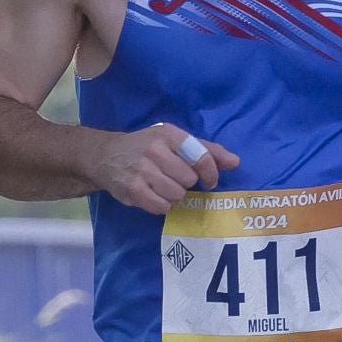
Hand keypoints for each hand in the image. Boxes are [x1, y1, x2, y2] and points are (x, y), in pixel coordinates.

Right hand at [94, 123, 239, 213]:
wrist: (106, 155)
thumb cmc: (147, 147)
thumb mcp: (175, 140)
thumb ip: (206, 149)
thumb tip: (235, 162)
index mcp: (169, 134)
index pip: (200, 156)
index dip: (211, 173)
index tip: (210, 181)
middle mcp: (154, 150)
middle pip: (189, 180)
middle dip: (186, 183)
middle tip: (175, 179)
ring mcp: (142, 170)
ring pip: (176, 194)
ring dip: (174, 195)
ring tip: (164, 187)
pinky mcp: (133, 189)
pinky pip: (161, 207)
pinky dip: (162, 205)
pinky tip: (155, 195)